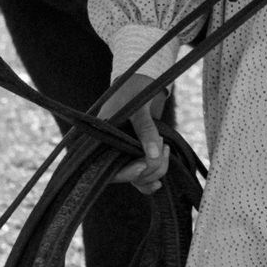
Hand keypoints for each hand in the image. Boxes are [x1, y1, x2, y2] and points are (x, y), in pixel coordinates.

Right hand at [102, 71, 169, 193]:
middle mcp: (109, 150)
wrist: (142, 84)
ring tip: (166, 148)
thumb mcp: (139, 106)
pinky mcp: (135, 157)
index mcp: (101, 138)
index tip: (143, 165)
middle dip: (148, 168)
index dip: (127, 172)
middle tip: (163, 147)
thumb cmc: (134, 91)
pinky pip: (140, 177)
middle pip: (125, 175)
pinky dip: (150, 180)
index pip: (108, 167)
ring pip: (137, 177)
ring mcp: (123, 154)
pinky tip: (158, 182)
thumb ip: (145, 128)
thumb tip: (152, 156)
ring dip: (155, 170)